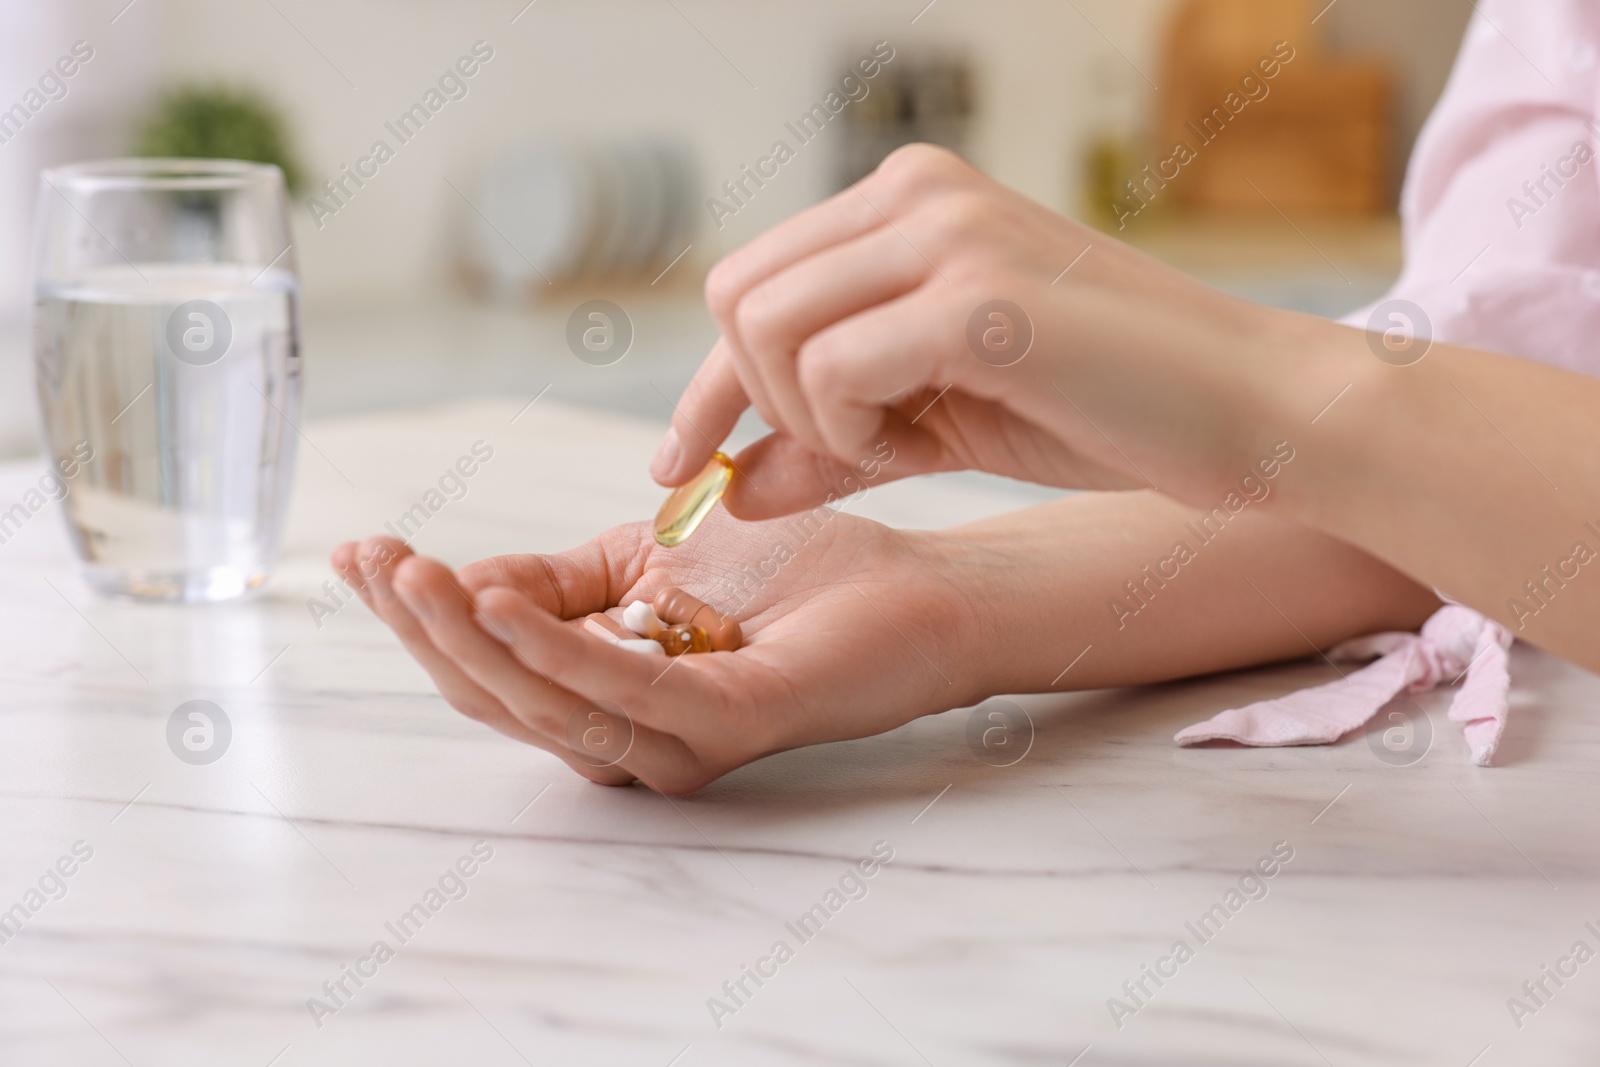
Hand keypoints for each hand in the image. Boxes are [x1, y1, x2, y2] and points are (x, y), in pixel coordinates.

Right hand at [330, 509, 982, 792]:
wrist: (906, 586)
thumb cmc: (788, 570)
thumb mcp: (644, 554)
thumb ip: (556, 579)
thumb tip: (466, 581)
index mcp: (602, 692)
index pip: (487, 664)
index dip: (416, 614)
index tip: (357, 554)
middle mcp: (626, 733)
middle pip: (496, 695)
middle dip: (424, 630)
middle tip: (375, 562)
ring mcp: (670, 741)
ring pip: (540, 701)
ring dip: (468, 639)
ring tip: (414, 574)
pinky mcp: (716, 728)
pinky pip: (614, 693)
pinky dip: (549, 648)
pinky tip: (494, 602)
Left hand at [653, 144, 1310, 518]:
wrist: (1248, 413)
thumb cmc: (1104, 407)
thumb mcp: (939, 420)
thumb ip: (831, 441)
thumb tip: (726, 485)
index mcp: (907, 198)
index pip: (750, 282)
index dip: (708, 387)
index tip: (683, 467)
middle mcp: (916, 192)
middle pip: (739, 300)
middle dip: (761, 405)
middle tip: (852, 453)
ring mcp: (946, 233)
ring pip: (770, 330)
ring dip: (810, 419)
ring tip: (906, 443)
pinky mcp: (975, 295)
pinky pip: (831, 373)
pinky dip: (851, 434)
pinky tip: (925, 444)